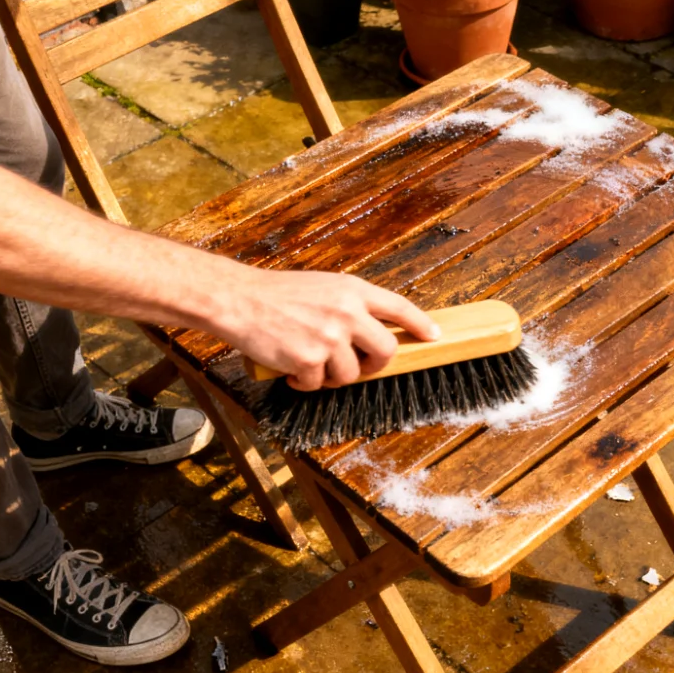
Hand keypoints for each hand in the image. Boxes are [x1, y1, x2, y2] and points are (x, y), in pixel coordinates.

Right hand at [213, 268, 439, 391]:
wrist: (239, 299)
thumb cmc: (276, 294)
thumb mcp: (323, 287)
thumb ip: (349, 305)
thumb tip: (371, 331)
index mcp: (352, 290)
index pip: (399, 307)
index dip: (420, 323)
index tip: (434, 336)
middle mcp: (347, 312)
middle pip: (386, 350)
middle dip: (375, 366)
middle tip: (359, 368)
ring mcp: (330, 337)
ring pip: (350, 375)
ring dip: (330, 376)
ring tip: (309, 363)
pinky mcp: (310, 359)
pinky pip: (318, 385)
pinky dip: (304, 384)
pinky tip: (290, 369)